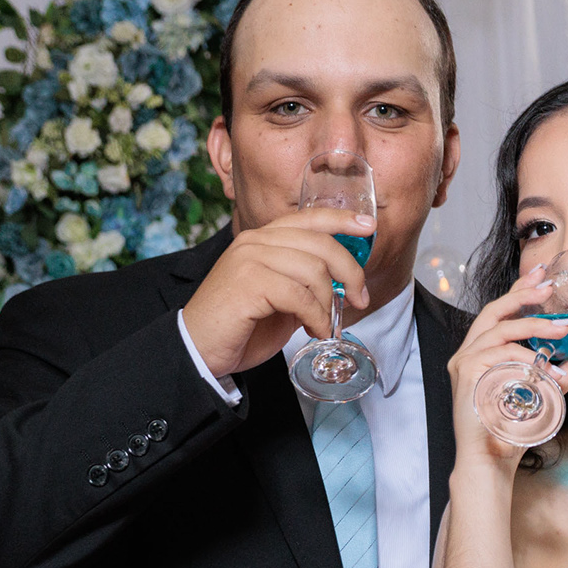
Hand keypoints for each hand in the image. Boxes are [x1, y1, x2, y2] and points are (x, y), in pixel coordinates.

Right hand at [183, 208, 372, 378]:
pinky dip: (315, 316)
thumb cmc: (239, 326)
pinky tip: (313, 330)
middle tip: (359, 299)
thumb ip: (304, 285)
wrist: (199, 349)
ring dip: (328, 303)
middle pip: (320, 243)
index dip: (341, 219)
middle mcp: (255, 241)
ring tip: (324, 325)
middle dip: (350, 272)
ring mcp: (250, 259)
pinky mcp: (249, 283)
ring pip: (313, 270)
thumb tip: (341, 286)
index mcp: (262, 239)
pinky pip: (299, 295)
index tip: (368, 227)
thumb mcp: (279, 300)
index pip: (308, 217)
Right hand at [446, 264, 567, 470]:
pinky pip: (497, 353)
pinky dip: (523, 356)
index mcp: (483, 351)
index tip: (542, 273)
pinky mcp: (467, 374)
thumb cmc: (515, 426)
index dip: (520, 289)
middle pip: (494, 311)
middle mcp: (469, 352)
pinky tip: (541, 365)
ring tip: (562, 330)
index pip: (500, 312)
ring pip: (499, 329)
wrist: (492, 459)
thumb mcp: (550, 389)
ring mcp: (465, 362)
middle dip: (522, 294)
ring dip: (532, 326)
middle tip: (550, 287)